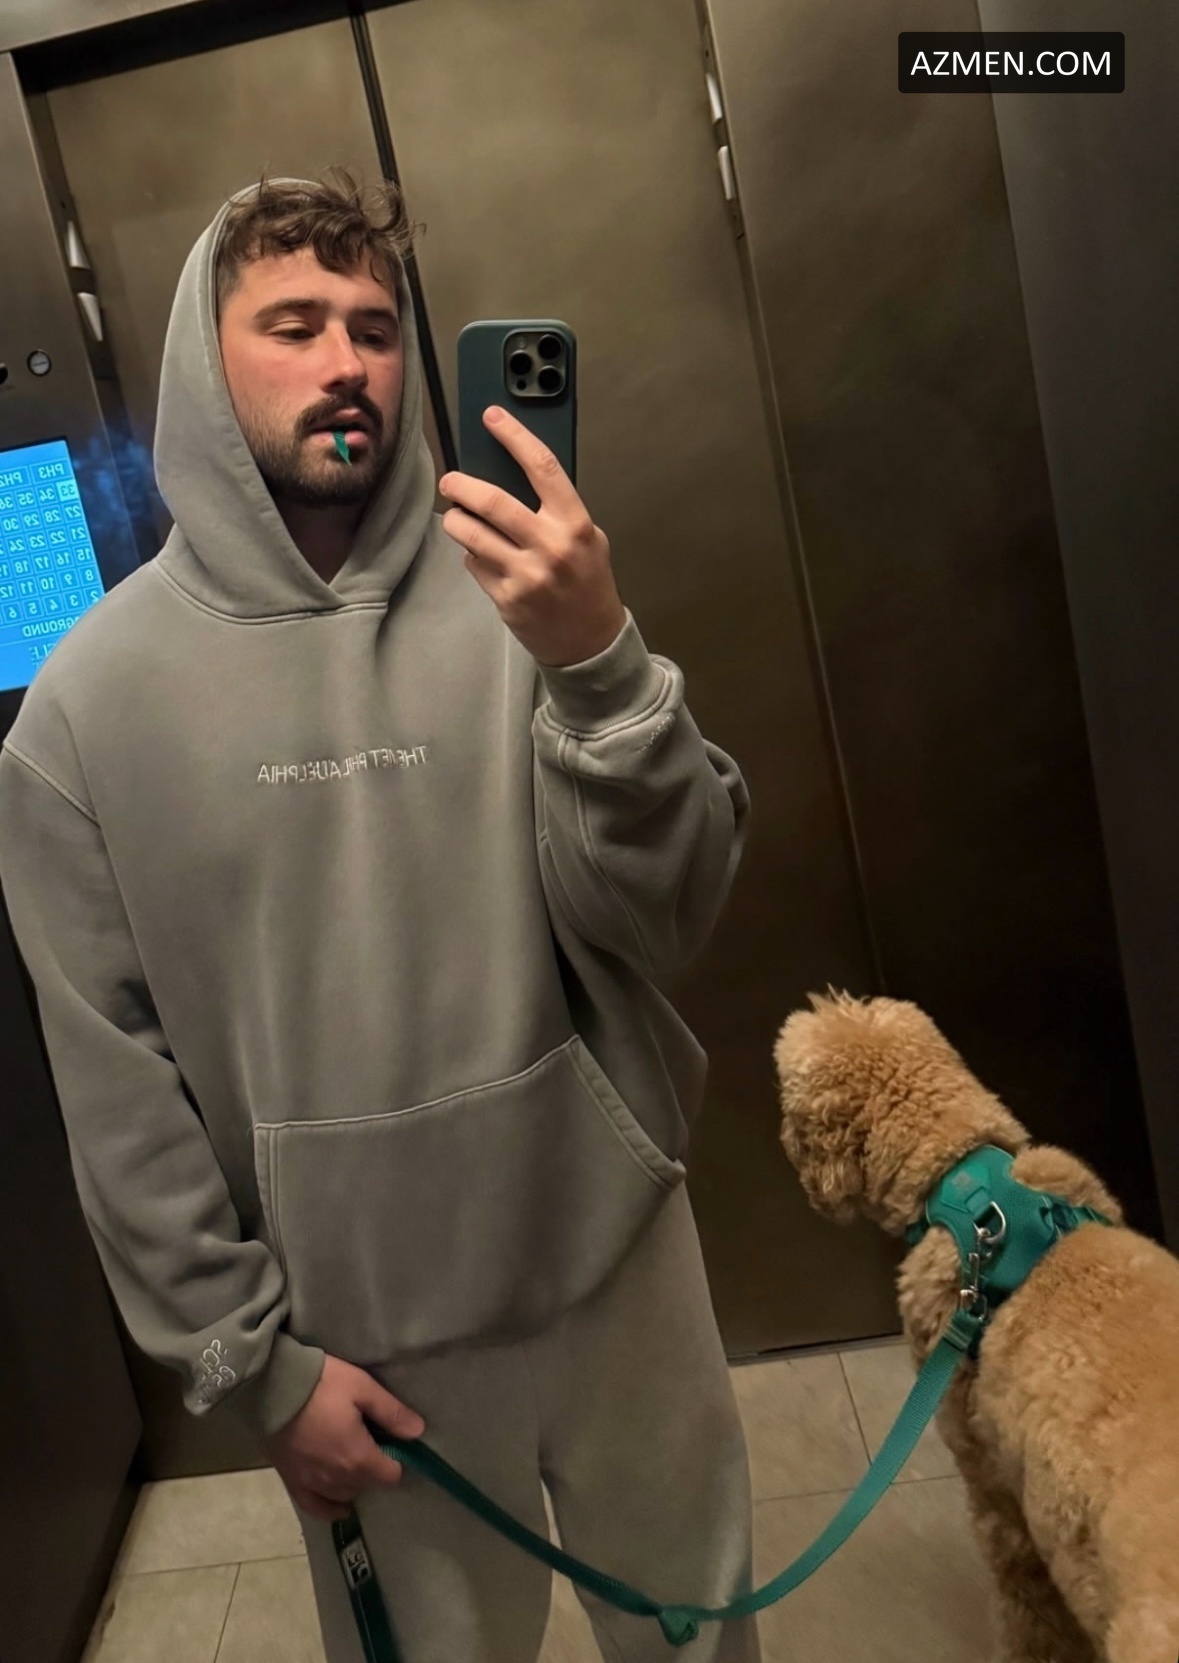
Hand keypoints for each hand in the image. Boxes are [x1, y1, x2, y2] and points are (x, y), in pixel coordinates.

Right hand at [264, 1354, 424, 1521]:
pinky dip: (330, 1506)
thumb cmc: (323, 1384)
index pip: (390, 1476)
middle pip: (368, 1485)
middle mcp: (337, 1479)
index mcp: (358, 1458)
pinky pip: (315, 1507)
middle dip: (374, 1468)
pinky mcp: (292, 1481)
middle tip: (369, 1443)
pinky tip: (338, 1502)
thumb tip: (418, 1432)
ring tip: (351, 1460)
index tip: (390, 1441)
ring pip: (344, 1495)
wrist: (273, 1387)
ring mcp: (312, 1483)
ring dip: (353, 1483)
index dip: (395, 1459)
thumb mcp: (363, 1388)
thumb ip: (392, 1413)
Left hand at [438, 406, 626, 667]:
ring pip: (471, 534)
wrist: (591, 642)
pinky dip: (471, 555)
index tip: (492, 417)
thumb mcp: (588, 539)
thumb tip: (515, 475)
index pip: (542, 467)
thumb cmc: (588, 583)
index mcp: (574, 524)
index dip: (514, 436)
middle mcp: (549, 547)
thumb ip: (557, 510)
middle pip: (492, 502)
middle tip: (451, 482)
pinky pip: (473, 564)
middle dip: (460, 485)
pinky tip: (481, 555)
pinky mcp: (506, 598)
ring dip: (455, 520)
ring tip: (456, 517)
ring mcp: (525, 575)